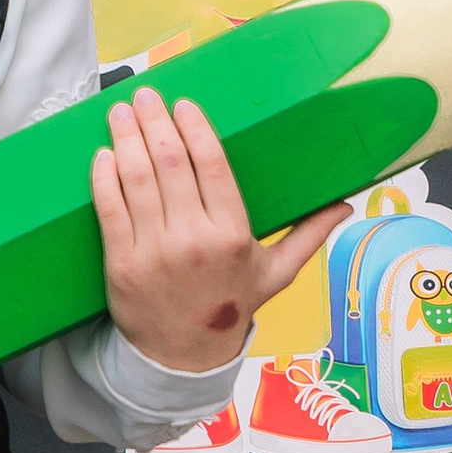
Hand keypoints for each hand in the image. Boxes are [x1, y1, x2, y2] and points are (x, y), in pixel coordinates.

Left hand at [90, 86, 348, 376]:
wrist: (184, 357)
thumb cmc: (231, 306)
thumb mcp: (276, 274)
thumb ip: (310, 235)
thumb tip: (347, 205)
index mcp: (233, 235)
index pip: (212, 165)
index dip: (195, 129)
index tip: (183, 105)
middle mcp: (194, 240)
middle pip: (171, 164)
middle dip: (155, 122)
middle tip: (144, 95)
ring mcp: (155, 252)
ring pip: (137, 180)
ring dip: (126, 138)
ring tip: (119, 110)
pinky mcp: (122, 265)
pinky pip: (110, 210)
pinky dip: (104, 178)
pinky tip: (103, 154)